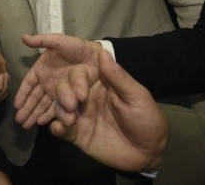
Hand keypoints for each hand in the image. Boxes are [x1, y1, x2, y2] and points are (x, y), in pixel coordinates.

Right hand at [14, 34, 101, 127]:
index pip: (29, 83)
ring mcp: (57, 91)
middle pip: (34, 97)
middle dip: (26, 109)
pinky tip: (43, 123)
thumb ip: (42, 40)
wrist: (97, 56)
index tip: (17, 105)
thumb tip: (23, 37)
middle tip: (20, 121)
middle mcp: (48, 82)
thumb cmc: (77, 47)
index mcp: (42, 69)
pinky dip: (49, 116)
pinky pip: (57, 108)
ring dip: (35, 115)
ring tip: (27, 126)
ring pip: (43, 105)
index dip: (22, 93)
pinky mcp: (68, 98)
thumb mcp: (59, 41)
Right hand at [51, 48, 166, 171]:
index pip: (80, 74)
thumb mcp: (136, 96)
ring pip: (60, 106)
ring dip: (60, 111)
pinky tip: (59, 129)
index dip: (76, 80)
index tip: (82, 93)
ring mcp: (80, 115)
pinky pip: (61, 129)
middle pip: (64, 87)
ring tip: (69, 121)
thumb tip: (103, 52)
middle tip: (71, 106)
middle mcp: (86, 97)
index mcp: (100, 83)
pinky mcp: (76, 134)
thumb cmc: (146, 119)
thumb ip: (118, 77)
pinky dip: (56, 128)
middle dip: (63, 94)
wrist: (148, 153)